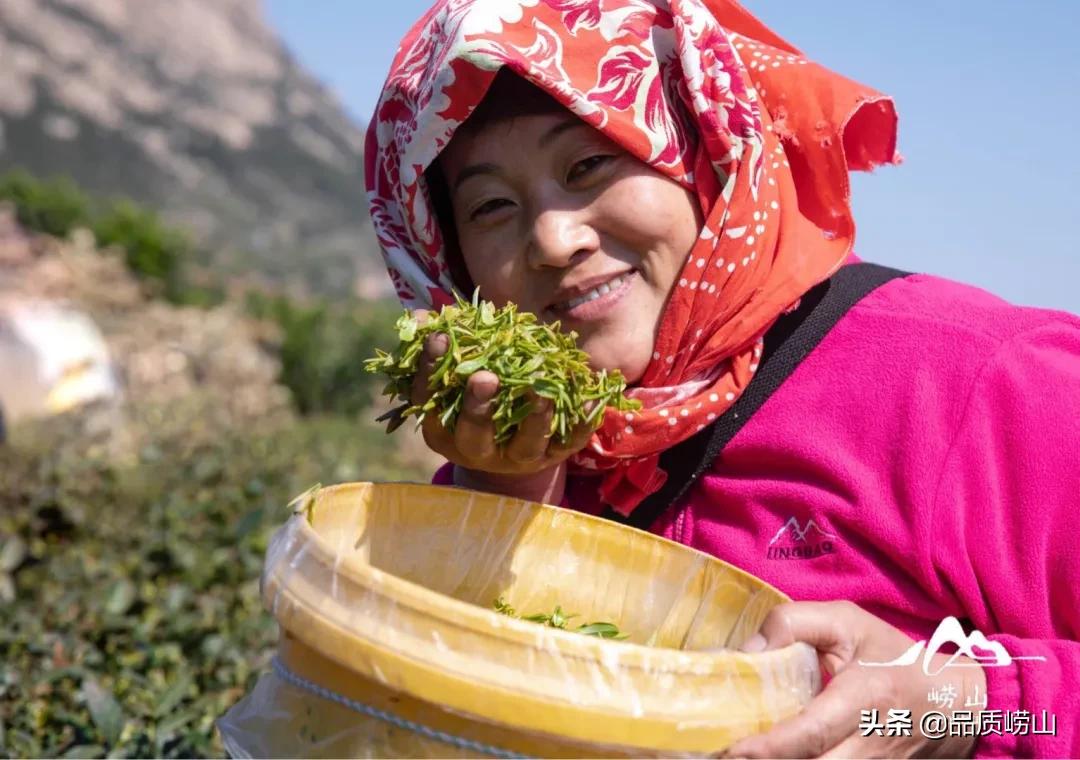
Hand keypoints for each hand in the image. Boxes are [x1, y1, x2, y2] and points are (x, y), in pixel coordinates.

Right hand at [411, 311, 593, 503]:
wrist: (508, 452)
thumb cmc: (475, 399)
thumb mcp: (455, 376)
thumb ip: (442, 347)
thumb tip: (419, 315)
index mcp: (444, 429)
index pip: (430, 401)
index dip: (430, 371)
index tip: (439, 338)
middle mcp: (477, 449)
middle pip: (474, 435)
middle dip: (478, 408)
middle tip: (485, 377)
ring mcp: (517, 457)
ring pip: (525, 444)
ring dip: (534, 418)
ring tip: (539, 390)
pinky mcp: (552, 457)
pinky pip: (569, 444)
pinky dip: (581, 424)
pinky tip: (589, 400)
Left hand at [722, 601, 985, 758]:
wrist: (952, 705)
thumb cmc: (894, 657)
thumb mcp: (848, 622)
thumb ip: (795, 623)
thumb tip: (748, 648)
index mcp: (864, 698)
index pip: (813, 732)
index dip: (772, 745)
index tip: (734, 747)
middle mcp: (867, 744)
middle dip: (765, 758)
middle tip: (715, 748)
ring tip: (731, 751)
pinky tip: (760, 751)